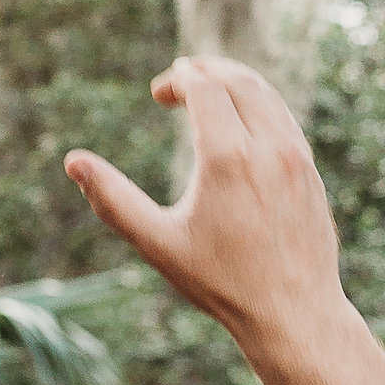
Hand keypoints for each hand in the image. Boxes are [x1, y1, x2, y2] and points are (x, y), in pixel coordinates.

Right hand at [63, 57, 344, 355]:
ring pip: (267, 95)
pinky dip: (259, 104)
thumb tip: (73, 163)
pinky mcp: (311, 173)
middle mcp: (270, 148)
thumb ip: (113, 200)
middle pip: (238, 80)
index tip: (158, 93)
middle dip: (205, 70)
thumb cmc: (222, 283)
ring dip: (235, 81)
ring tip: (208, 87)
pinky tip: (241, 122)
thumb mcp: (159, 243)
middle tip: (180, 77)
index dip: (178, 80)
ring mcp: (298, 158)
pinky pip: (284, 119)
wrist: (295, 314)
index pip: (205, 87)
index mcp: (230, 158)